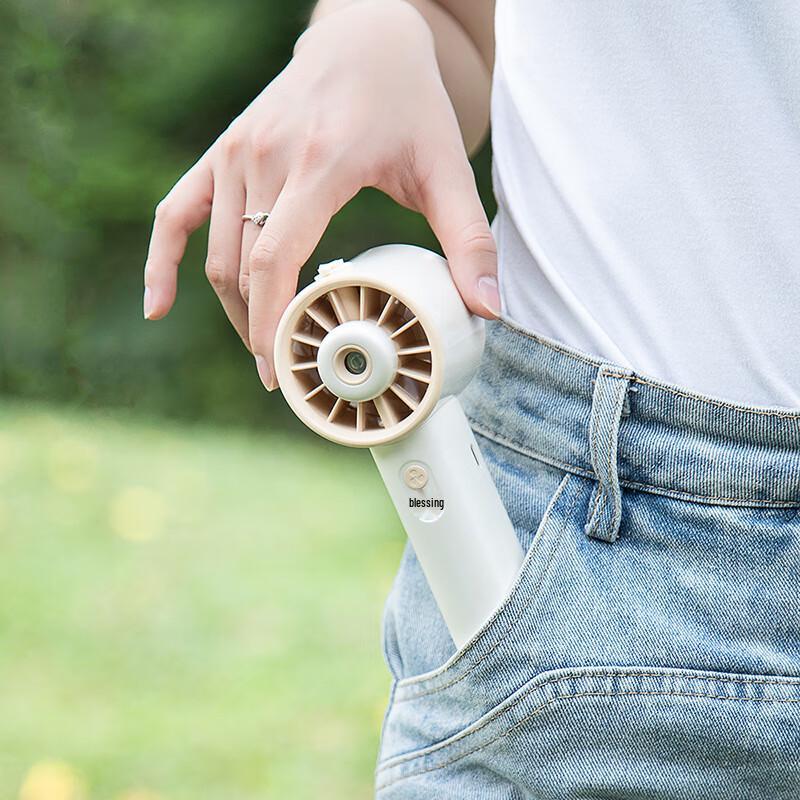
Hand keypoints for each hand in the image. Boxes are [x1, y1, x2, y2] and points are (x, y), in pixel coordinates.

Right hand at [143, 0, 498, 390]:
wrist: (365, 37)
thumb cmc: (409, 103)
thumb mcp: (447, 168)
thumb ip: (470, 240)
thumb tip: (488, 310)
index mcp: (320, 162)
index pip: (275, 258)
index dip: (272, 322)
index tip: (283, 372)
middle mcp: (265, 156)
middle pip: (242, 266)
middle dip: (259, 330)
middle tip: (286, 375)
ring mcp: (236, 152)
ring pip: (214, 253)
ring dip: (234, 309)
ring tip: (264, 349)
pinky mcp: (222, 152)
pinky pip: (174, 213)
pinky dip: (163, 263)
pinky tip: (158, 307)